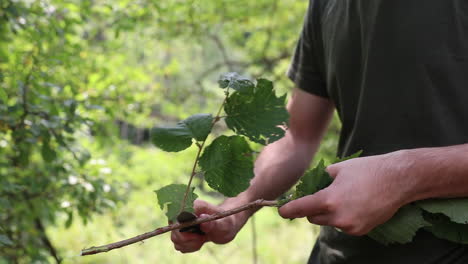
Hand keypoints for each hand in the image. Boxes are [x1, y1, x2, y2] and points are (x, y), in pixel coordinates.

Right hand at [171, 200, 242, 252]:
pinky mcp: (181, 231)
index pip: (177, 220)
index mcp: (192, 205)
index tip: (200, 235)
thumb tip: (202, 220)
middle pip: (175, 231)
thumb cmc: (226, 221)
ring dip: (189, 244)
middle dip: (189, 240)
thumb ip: (213, 223)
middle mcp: (183, 212)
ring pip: (175, 239)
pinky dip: (188, 246)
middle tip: (202, 238)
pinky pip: (178, 244)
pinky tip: (198, 241)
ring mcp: (180, 222)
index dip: (186, 231)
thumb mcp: (224, 224)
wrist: (225, 224)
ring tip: (201, 238)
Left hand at [279, 152, 410, 235]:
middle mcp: (338, 217)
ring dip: (328, 213)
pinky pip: (342, 225)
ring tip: (343, 196)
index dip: (288, 210)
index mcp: (329, 199)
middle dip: (312, 208)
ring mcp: (350, 226)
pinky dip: (342, 217)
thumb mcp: (338, 168)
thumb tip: (308, 186)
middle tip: (319, 195)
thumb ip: (320, 179)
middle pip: (313, 217)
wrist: (399, 180)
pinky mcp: (360, 231)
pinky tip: (355, 203)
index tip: (281, 210)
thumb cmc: (367, 169)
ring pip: (328, 222)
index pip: (301, 209)